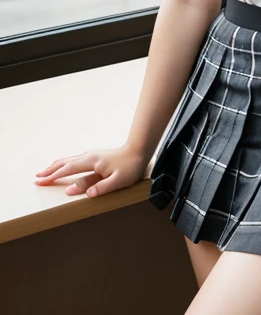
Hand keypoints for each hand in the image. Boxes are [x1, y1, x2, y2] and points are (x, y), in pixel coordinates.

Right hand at [34, 145, 149, 197]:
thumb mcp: (118, 181)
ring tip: (45, 173)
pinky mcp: (94, 156)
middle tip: (37, 178)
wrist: (138, 150)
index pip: (68, 169)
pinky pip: (74, 160)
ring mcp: (91, 155)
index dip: (54, 176)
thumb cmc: (130, 167)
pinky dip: (64, 164)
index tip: (41, 181)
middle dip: (50, 170)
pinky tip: (63, 168)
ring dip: (55, 166)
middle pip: (64, 162)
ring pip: (68, 160)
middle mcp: (89, 156)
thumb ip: (102, 188)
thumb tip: (86, 194)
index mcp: (92, 162)